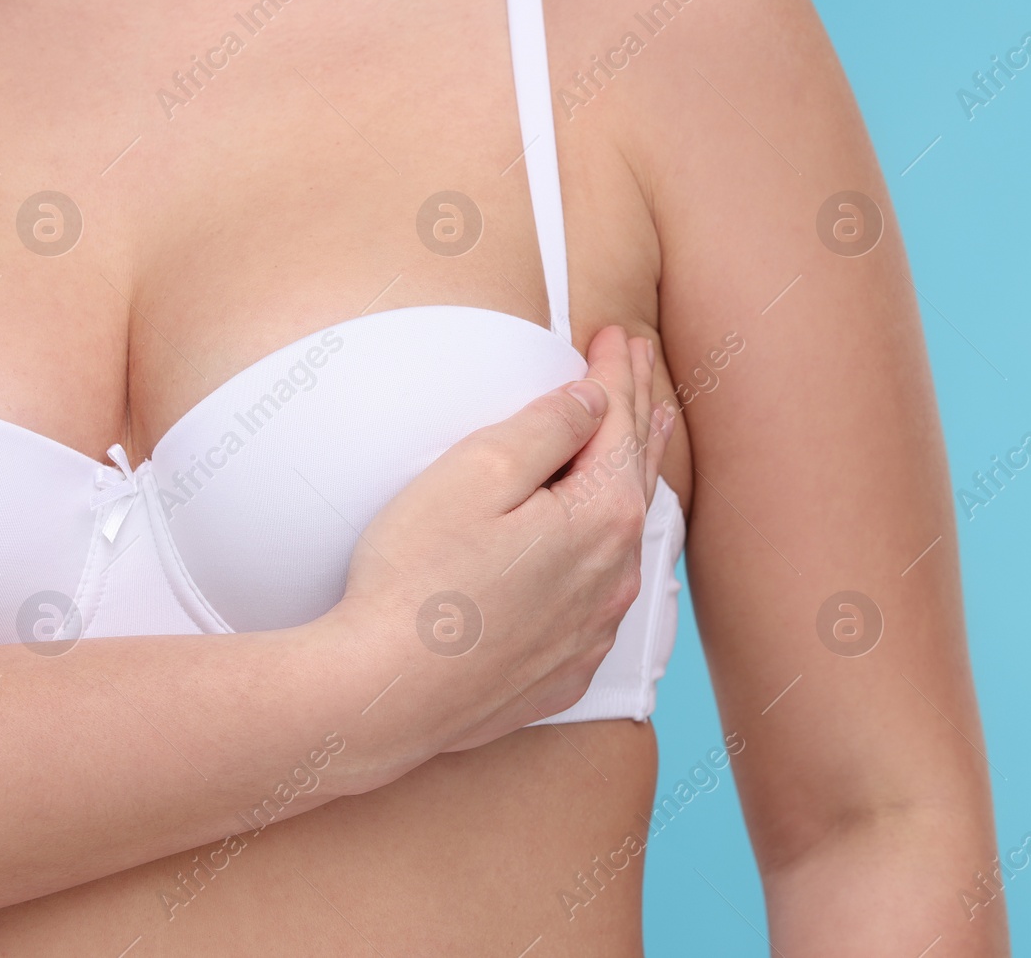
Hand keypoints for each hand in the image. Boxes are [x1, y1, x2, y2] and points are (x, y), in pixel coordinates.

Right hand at [324, 324, 672, 763]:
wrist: (386, 696)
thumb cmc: (416, 581)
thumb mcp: (476, 472)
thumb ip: (547, 428)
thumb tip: (592, 400)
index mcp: (602, 516)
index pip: (616, 421)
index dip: (614, 372)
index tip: (614, 335)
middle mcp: (614, 575)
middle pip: (633, 474)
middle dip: (634, 411)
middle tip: (637, 365)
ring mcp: (593, 628)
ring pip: (627, 538)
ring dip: (631, 481)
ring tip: (644, 440)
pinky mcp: (564, 668)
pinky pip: (603, 598)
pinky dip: (607, 555)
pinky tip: (604, 548)